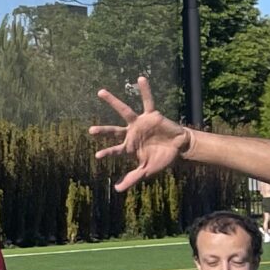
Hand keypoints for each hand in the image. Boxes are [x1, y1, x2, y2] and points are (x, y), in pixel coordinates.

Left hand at [91, 76, 194, 191]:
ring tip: (100, 92)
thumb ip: (132, 178)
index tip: (98, 155)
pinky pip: (148, 101)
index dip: (107, 152)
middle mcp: (131, 133)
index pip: (115, 150)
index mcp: (129, 147)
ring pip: (124, 111)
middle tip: (90, 131)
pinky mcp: (152, 115)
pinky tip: (140, 79)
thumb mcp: (146, 170)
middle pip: (113, 131)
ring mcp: (140, 123)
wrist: (179, 148)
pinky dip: (145, 90)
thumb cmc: (161, 159)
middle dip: (103, 131)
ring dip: (112, 102)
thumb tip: (116, 190)